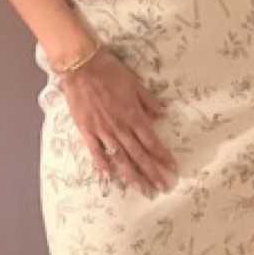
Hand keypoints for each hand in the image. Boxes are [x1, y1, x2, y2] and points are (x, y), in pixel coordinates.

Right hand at [60, 47, 178, 195]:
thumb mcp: (135, 83)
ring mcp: (102, 130)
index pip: (152, 141)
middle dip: (151, 172)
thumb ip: (149, 101)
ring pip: (120, 157)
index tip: (172, 167)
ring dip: (131, 175)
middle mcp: (120, 127)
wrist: (81, 65)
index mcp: (134, 115)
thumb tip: (163, 115)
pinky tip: (109, 176)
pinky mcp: (86, 130)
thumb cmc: (109, 70)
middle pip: (139, 155)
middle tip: (161, 187)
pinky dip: (103, 164)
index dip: (163, 156)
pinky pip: (96, 151)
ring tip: (141, 189)